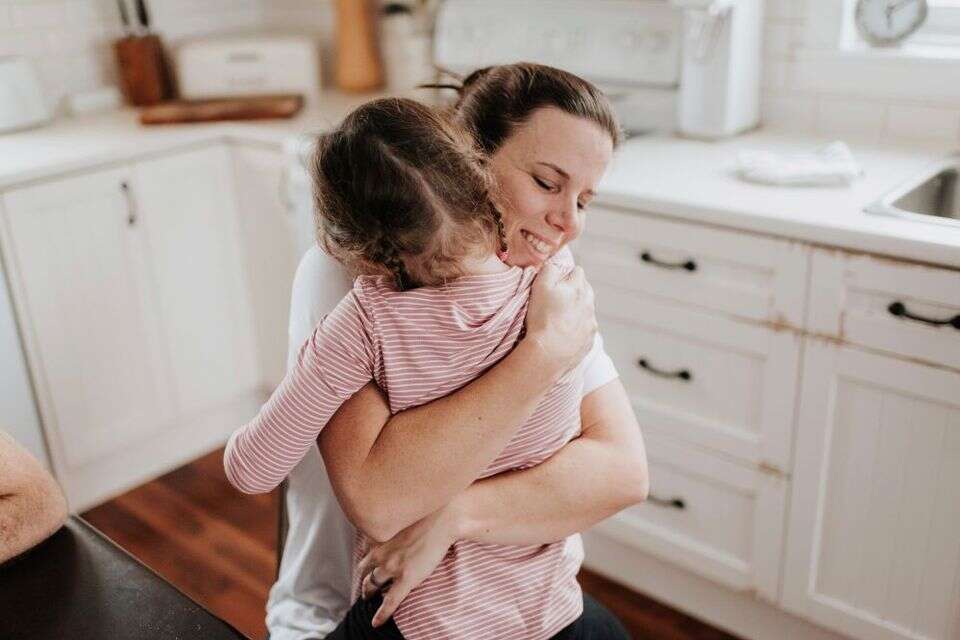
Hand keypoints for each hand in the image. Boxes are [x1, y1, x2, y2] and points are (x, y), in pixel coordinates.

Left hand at [356, 504, 459, 626]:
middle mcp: (382, 552)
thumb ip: (394, 525)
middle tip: (366, 587)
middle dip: (364, 580)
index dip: (365, 564)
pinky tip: (376, 622)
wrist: (443, 519)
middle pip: (365, 571)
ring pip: (373, 585)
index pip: (365, 553)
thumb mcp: (404, 516)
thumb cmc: (428, 513)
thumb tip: (392, 526)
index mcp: (381, 537)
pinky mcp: (406, 579)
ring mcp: (393, 567)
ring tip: (368, 599)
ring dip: (369, 593)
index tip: (367, 569)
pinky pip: (389, 601)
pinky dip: (381, 614)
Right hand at [524, 262, 597, 376]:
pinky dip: (578, 327)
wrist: (549, 353)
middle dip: (575, 290)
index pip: (577, 271)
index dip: (566, 275)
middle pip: (586, 289)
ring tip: (560, 317)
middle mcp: (589, 303)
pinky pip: (586, 328)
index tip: (556, 283)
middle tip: (558, 299)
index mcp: (578, 288)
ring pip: (587, 309)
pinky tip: (565, 332)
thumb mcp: (540, 286)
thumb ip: (549, 270)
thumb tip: (555, 264)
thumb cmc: (542, 318)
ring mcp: (591, 323)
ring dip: (577, 309)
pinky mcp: (590, 339)